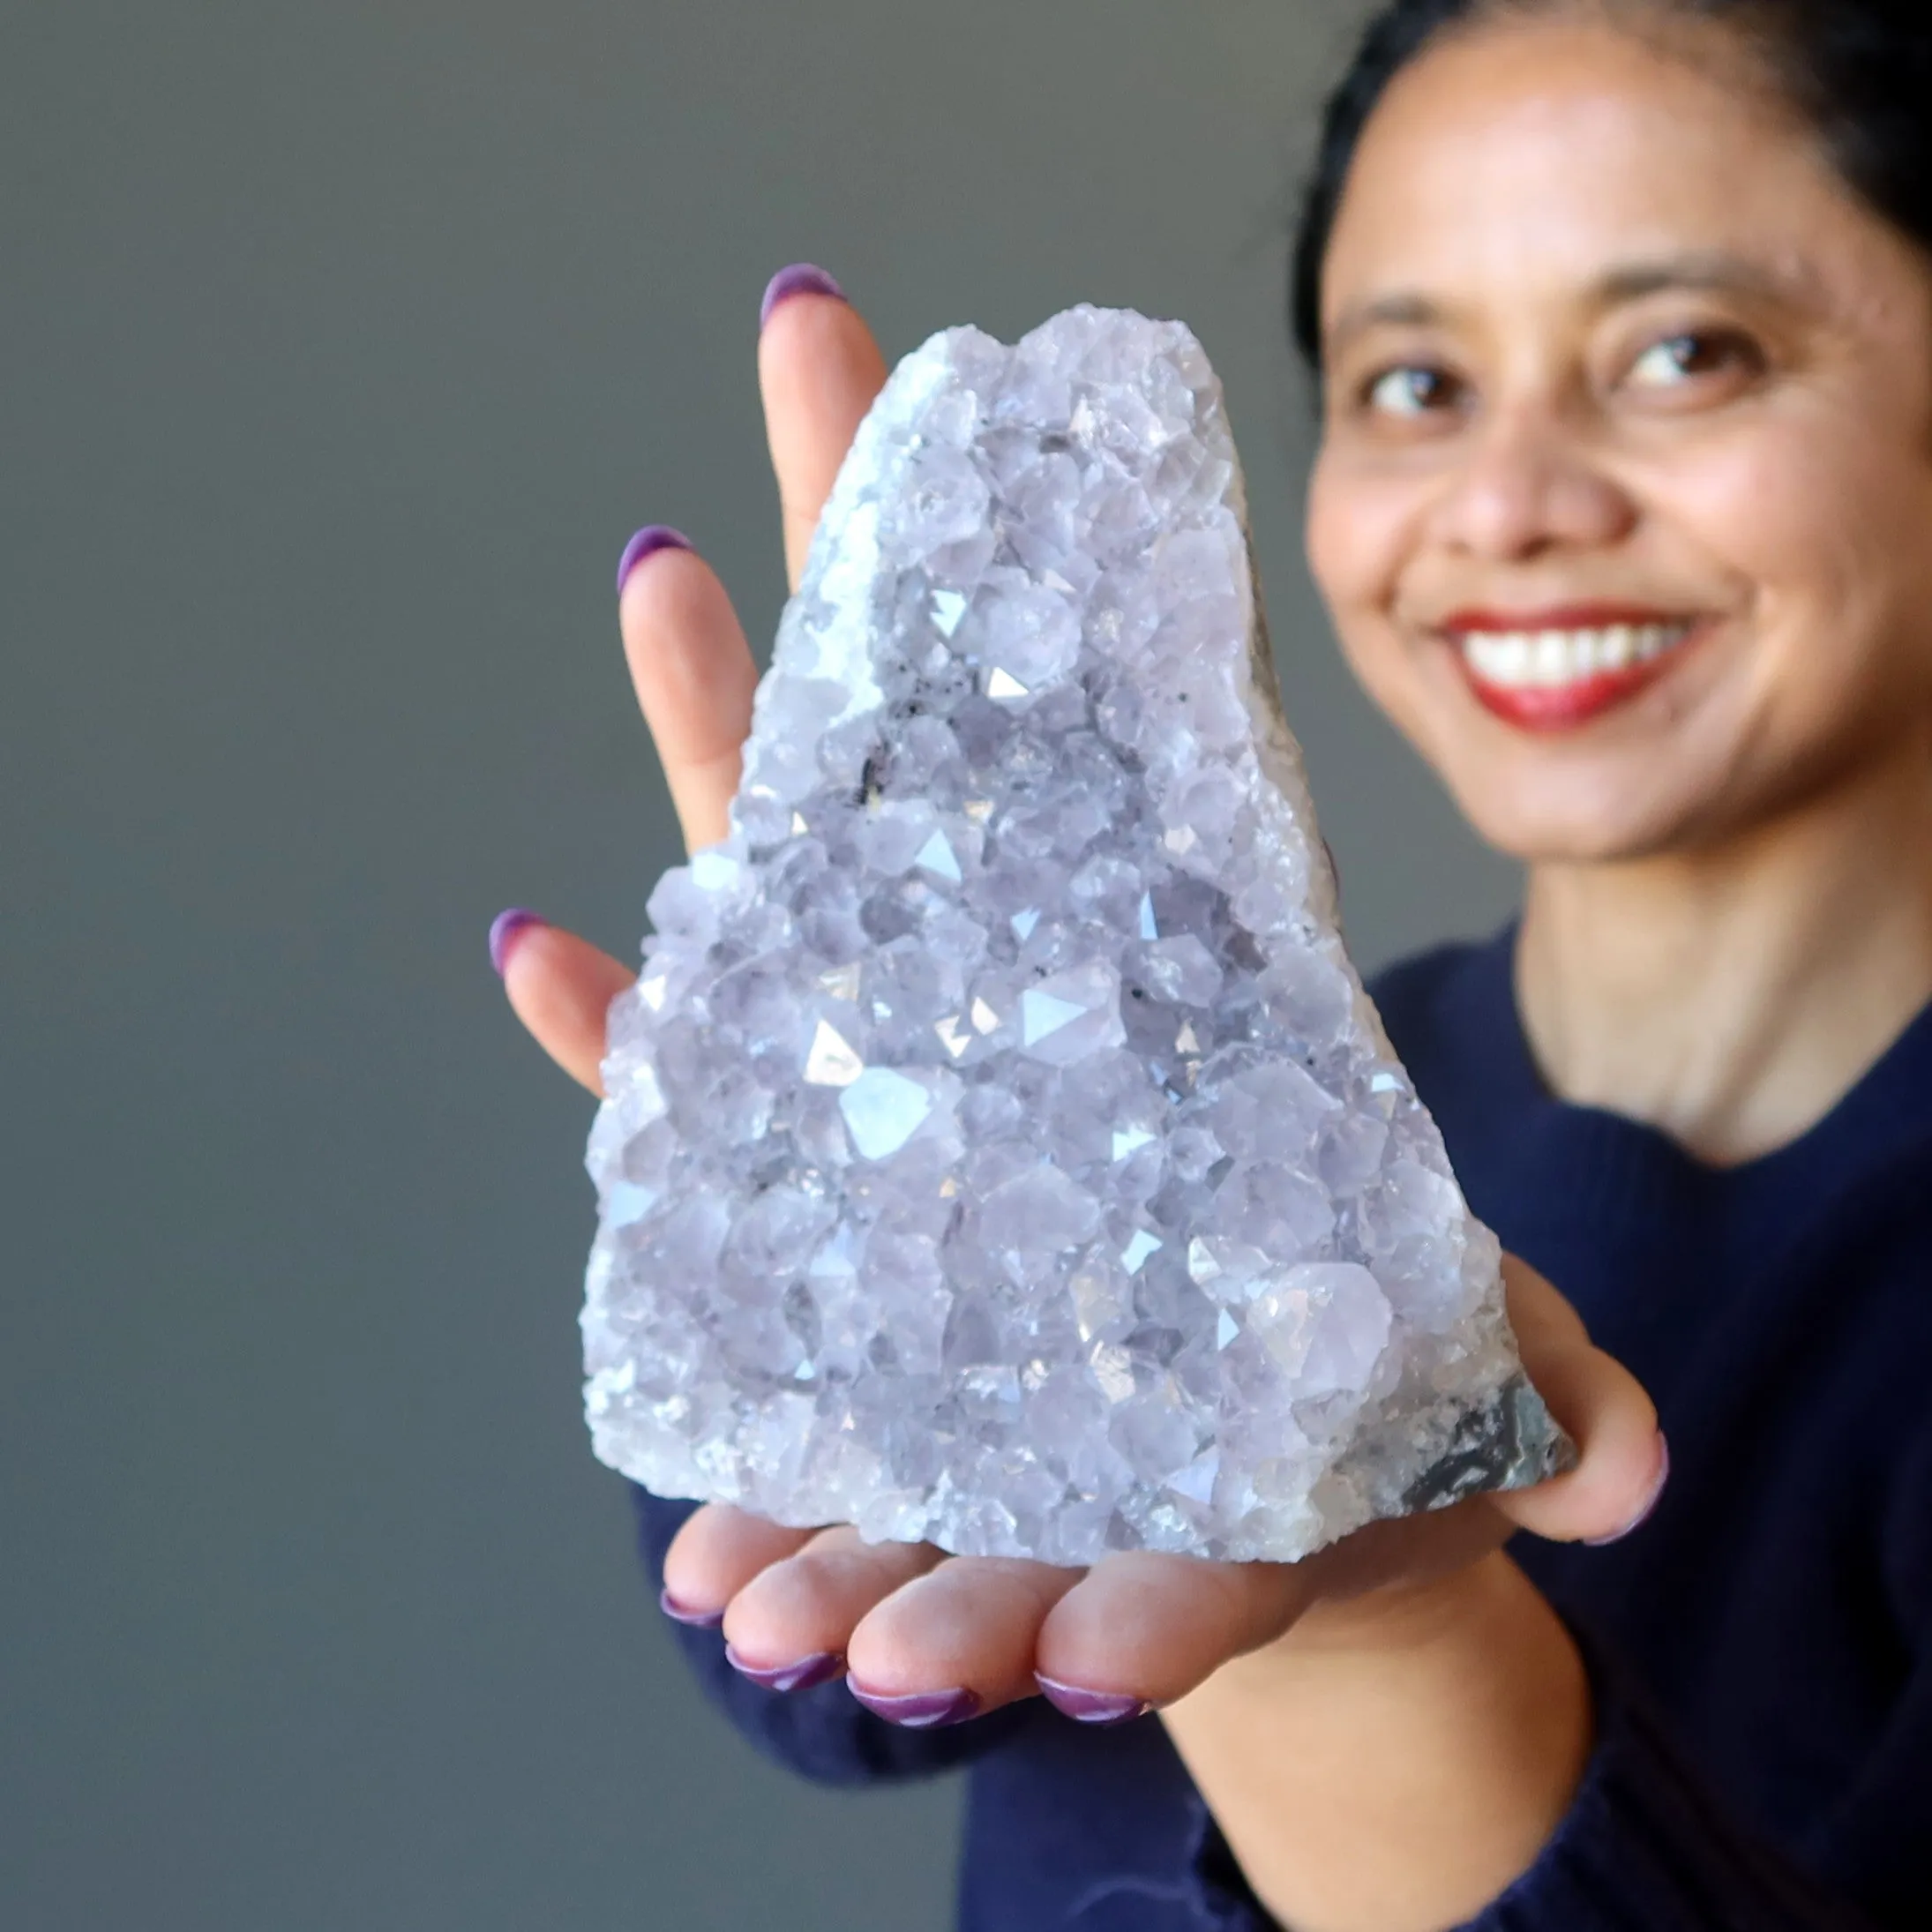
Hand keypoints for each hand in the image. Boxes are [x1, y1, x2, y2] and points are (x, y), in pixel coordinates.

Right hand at [495, 272, 1661, 1801]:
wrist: (1166, 1498)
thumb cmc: (1292, 1393)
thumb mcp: (1419, 1370)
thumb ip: (1514, 1390)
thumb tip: (1631, 1481)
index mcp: (1145, 960)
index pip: (1110, 735)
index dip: (1080, 573)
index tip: (1032, 397)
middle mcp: (994, 976)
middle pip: (918, 723)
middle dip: (864, 527)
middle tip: (817, 331)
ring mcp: (876, 1061)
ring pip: (770, 860)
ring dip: (710, 714)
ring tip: (662, 566)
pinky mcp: (788, 1186)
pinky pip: (671, 1095)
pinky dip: (608, 1030)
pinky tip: (549, 950)